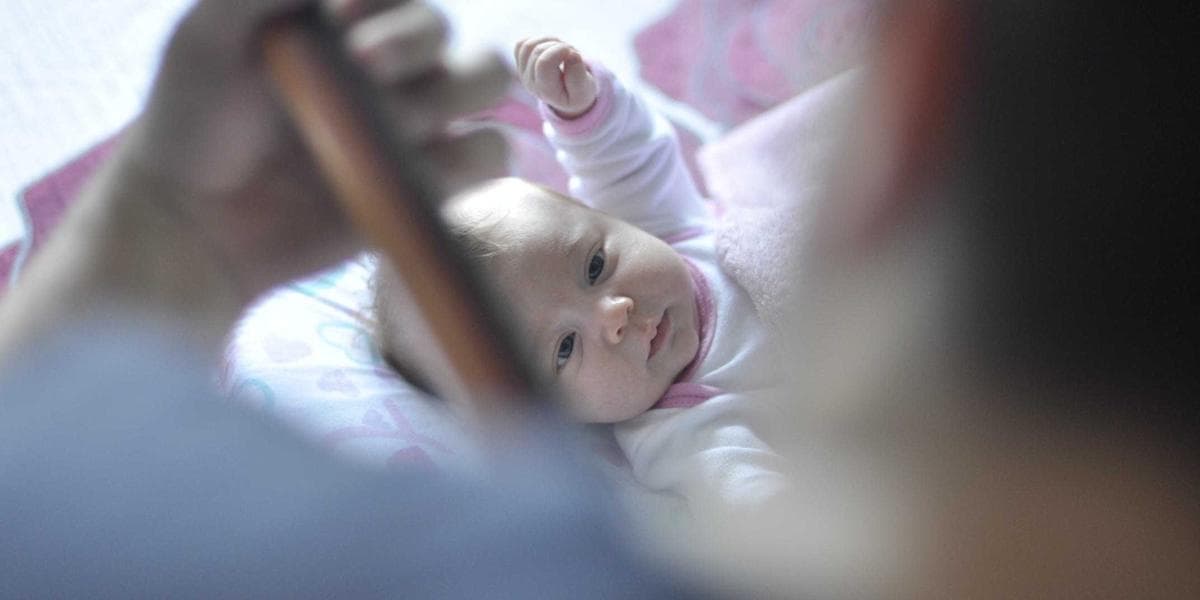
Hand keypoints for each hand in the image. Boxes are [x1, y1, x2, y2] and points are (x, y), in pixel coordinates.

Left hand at [0, 0, 512, 360]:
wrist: (195, 219)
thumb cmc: (194, 118)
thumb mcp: (209, 33)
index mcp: (350, 23)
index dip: (388, 4)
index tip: (336, 18)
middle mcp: (395, 68)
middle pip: (450, 27)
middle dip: (414, 41)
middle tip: (361, 67)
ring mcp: (416, 125)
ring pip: (485, 82)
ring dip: (444, 93)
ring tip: (386, 126)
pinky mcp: (429, 185)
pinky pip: (486, 157)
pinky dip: (467, 154)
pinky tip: (414, 166)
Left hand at [514, 37, 597, 118]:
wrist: (569, 95)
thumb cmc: (578, 91)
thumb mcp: (584, 90)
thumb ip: (578, 76)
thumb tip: (571, 54)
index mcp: (546, 91)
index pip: (543, 63)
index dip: (560, 50)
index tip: (573, 52)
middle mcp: (530, 83)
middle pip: (537, 51)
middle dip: (558, 45)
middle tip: (571, 53)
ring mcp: (523, 73)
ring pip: (528, 45)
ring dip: (549, 41)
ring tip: (562, 49)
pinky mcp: (520, 63)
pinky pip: (522, 44)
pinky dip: (538, 40)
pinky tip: (551, 48)